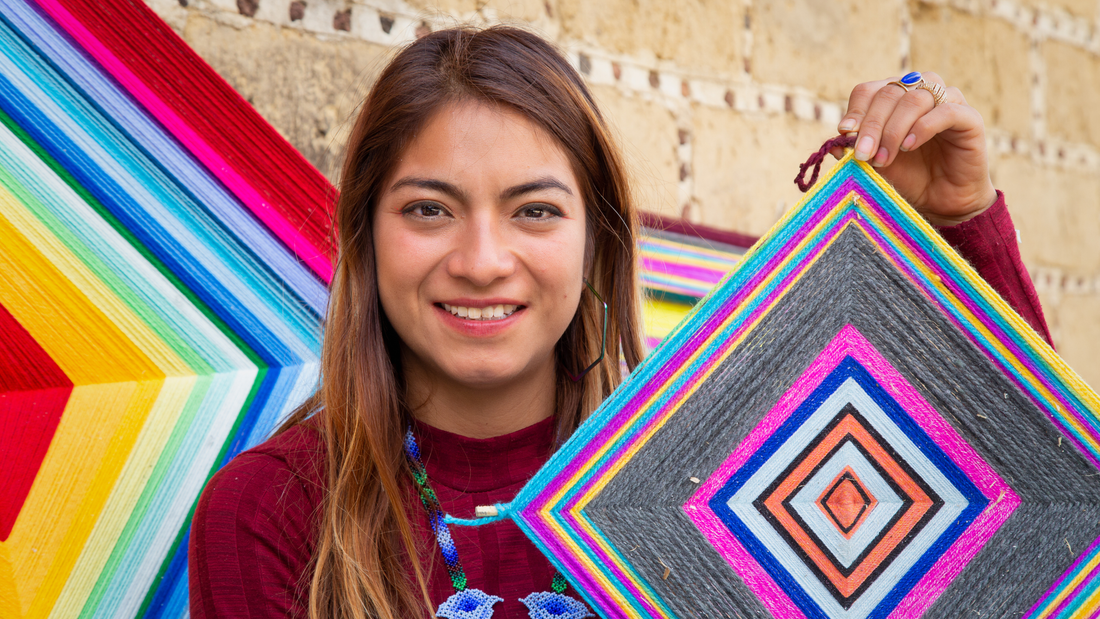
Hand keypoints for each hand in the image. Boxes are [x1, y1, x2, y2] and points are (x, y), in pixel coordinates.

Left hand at [830, 72, 997, 226]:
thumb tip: (835, 142)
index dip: (856, 110)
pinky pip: (946, 111)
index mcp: (894, 98)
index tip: (845, 133)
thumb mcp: (873, 165)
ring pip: (915, 98)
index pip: (869, 91)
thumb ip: (855, 150)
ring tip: (884, 158)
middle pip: (889, 93)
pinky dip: (923, 126)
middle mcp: (920, 92)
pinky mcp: (969, 118)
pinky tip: (909, 145)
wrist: (942, 202)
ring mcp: (947, 102)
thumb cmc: (907, 178)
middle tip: (862, 155)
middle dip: (871, 125)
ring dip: (893, 129)